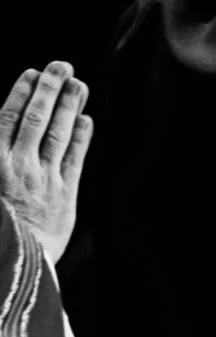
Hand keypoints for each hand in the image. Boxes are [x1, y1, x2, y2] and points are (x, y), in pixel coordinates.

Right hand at [0, 63, 92, 265]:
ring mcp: (44, 181)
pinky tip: (86, 120)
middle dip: (49, 89)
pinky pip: (74, 160)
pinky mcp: (65, 198)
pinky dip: (81, 137)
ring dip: (69, 106)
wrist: (10, 270)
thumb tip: (4, 130)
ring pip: (57, 134)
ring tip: (78, 84)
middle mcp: (18, 168)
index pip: (7, 120)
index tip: (32, 74)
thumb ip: (1, 149)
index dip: (21, 94)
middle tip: (61, 66)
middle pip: (35, 119)